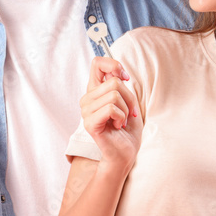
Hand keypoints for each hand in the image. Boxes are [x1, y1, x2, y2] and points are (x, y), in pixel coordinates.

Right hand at [79, 56, 140, 174]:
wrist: (125, 152)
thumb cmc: (127, 128)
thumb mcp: (127, 100)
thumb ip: (119, 85)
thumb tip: (119, 74)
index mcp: (95, 90)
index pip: (97, 63)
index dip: (114, 65)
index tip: (125, 78)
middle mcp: (88, 98)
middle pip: (114, 82)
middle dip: (129, 98)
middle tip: (129, 113)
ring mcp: (86, 111)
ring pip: (114, 95)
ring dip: (126, 110)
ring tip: (122, 121)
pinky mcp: (89, 123)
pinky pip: (111, 109)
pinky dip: (121, 117)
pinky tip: (117, 125)